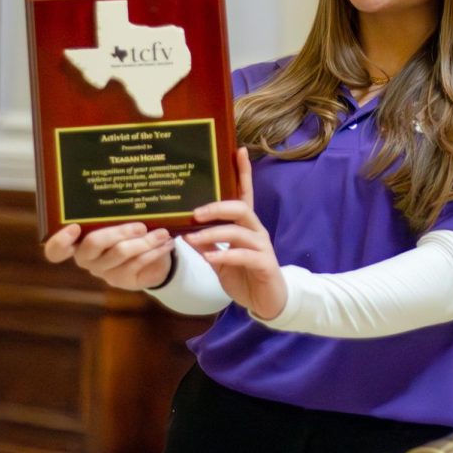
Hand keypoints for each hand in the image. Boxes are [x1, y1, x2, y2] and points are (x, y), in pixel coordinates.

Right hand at [42, 222, 174, 290]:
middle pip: (93, 244)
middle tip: (141, 225)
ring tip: (163, 233)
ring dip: (145, 241)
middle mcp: (85, 258)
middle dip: (119, 232)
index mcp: (77, 242)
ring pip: (120, 253)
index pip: (55, 251)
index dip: (60, 241)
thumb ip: (114, 212)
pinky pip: (137, 263)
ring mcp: (103, 271)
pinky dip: (155, 251)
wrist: (150, 257)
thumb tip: (126, 186)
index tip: (74, 227)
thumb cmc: (129, 231)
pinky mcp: (121, 280)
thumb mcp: (119, 220)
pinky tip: (166, 243)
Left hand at [185, 148, 285, 319]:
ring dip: (214, 233)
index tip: (238, 150)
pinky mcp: (264, 264)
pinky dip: (224, 255)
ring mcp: (262, 246)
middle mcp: (255, 231)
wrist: (267, 302)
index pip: (245, 194)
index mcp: (245, 226)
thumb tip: (185, 231)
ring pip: (239, 231)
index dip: (243, 172)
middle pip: (240, 208)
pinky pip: (243, 255)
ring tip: (192, 239)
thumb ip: (206, 244)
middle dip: (217, 206)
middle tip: (195, 212)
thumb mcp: (219, 259)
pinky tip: (210, 257)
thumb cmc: (244, 276)